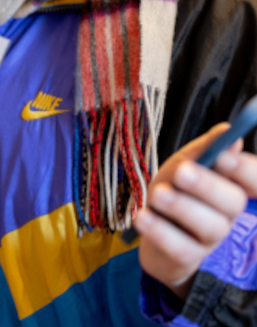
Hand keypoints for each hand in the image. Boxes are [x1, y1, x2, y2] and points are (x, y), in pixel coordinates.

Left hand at [135, 123, 256, 299]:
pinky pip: (180, 247)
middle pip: (232, 202)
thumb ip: (203, 149)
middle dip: (207, 185)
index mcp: (230, 187)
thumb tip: (227, 130)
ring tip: (157, 193)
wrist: (151, 229)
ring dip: (181, 206)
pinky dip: (160, 231)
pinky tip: (142, 217)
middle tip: (182, 171)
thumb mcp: (183, 164)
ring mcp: (209, 239)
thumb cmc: (173, 191)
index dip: (245, 170)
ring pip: (208, 225)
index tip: (224, 155)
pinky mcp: (188, 257)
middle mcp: (227, 214)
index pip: (254, 181)